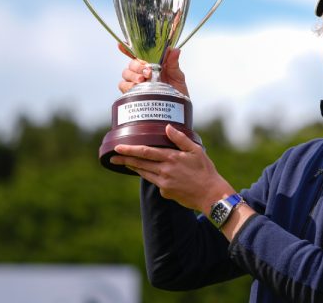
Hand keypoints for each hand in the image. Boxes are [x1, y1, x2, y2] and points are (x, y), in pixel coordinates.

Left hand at [110, 124, 234, 212]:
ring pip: (144, 173)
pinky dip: (152, 176)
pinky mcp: (165, 192)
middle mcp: (164, 171)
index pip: (145, 152)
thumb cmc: (205, 170)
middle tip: (112, 158)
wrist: (210, 194)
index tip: (118, 148)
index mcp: (171, 158)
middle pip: (140, 164)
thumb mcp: (196, 150)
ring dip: (133, 168)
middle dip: (125, 160)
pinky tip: (153, 173)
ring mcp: (164, 183)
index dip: (130, 149)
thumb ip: (180, 138)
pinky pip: (155, 182)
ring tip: (124, 163)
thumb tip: (167, 127)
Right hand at [118, 45, 189, 96]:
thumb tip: (175, 50)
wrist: (176, 109)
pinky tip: (137, 87)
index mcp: (151, 64)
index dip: (127, 48)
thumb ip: (173, 63)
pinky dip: (129, 86)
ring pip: (125, 74)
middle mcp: (141, 72)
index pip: (137, 54)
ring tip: (143, 80)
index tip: (119, 44)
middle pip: (131, 64)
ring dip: (133, 75)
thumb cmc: (177, 91)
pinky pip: (124, 87)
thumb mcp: (178, 76)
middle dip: (137, 67)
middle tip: (147, 72)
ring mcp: (136, 83)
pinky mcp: (133, 93)